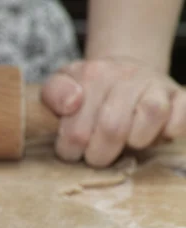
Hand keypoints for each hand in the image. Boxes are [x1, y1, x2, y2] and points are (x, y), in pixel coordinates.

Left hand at [41, 57, 185, 166]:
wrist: (122, 70)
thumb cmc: (86, 88)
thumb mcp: (61, 84)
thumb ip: (54, 93)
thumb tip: (72, 103)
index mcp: (93, 74)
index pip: (77, 128)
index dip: (71, 150)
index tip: (71, 150)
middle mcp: (127, 75)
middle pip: (113, 127)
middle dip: (100, 154)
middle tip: (95, 156)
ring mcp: (156, 85)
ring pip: (151, 114)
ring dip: (135, 141)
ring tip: (126, 144)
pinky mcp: (179, 96)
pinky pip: (183, 114)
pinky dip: (171, 129)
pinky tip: (157, 135)